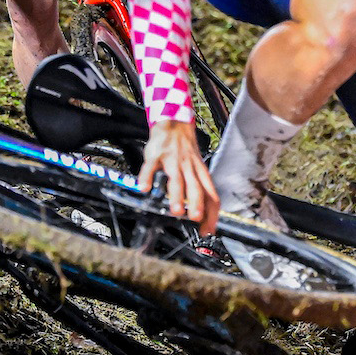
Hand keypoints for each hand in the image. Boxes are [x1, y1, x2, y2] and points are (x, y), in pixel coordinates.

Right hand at [138, 118, 218, 232]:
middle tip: (194, 219)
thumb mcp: (198, 169)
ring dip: (176, 195)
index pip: (211, 195)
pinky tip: (144, 188)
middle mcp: (189, 168)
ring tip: (175, 210)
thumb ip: (199, 190)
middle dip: (196, 204)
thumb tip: (203, 215)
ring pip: (177, 179)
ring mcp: (173, 160)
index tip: (208, 230)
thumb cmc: (186, 151)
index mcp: (201, 173)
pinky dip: (147, 177)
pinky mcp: (156, 154)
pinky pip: (151, 166)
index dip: (211, 214)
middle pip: (196, 188)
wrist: (175, 124)